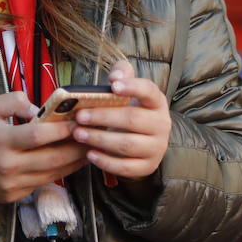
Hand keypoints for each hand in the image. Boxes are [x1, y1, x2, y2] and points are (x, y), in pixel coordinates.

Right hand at [0, 92, 88, 202]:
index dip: (60, 130)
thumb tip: (40, 110)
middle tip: (93, 138)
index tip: (78, 123)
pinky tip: (69, 163)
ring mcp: (10, 184)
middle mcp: (7, 166)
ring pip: (51, 175)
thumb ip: (15, 101)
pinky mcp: (12, 196)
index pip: (37, 136)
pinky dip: (57, 174)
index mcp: (1, 141)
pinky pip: (40, 184)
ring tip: (88, 151)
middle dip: (76, 149)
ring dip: (73, 163)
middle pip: (51, 159)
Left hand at [72, 59, 171, 182]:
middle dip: (103, 117)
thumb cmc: (130, 109)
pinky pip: (126, 167)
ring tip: (79, 134)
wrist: (144, 139)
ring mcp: (157, 148)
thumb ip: (122, 75)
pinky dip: (106, 161)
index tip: (113, 86)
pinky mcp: (148, 166)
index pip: (149, 91)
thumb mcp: (128, 90)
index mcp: (157, 102)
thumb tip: (116, 77)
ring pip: (127, 145)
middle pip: (132, 120)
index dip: (133, 87)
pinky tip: (90, 154)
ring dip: (100, 139)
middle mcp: (162, 124)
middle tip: (79, 116)